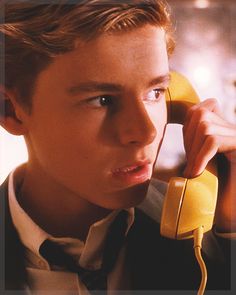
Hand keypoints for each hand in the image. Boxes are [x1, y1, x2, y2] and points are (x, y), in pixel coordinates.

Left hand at [183, 98, 235, 231]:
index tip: (187, 152)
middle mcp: (233, 130)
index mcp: (223, 130)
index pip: (199, 108)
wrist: (230, 211)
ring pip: (205, 125)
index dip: (186, 128)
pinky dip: (200, 157)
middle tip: (190, 162)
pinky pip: (213, 141)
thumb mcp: (199, 160)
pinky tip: (196, 173)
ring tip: (194, 169)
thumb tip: (173, 127)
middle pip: (200, 113)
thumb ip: (193, 143)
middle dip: (187, 138)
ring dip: (193, 149)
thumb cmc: (212, 189)